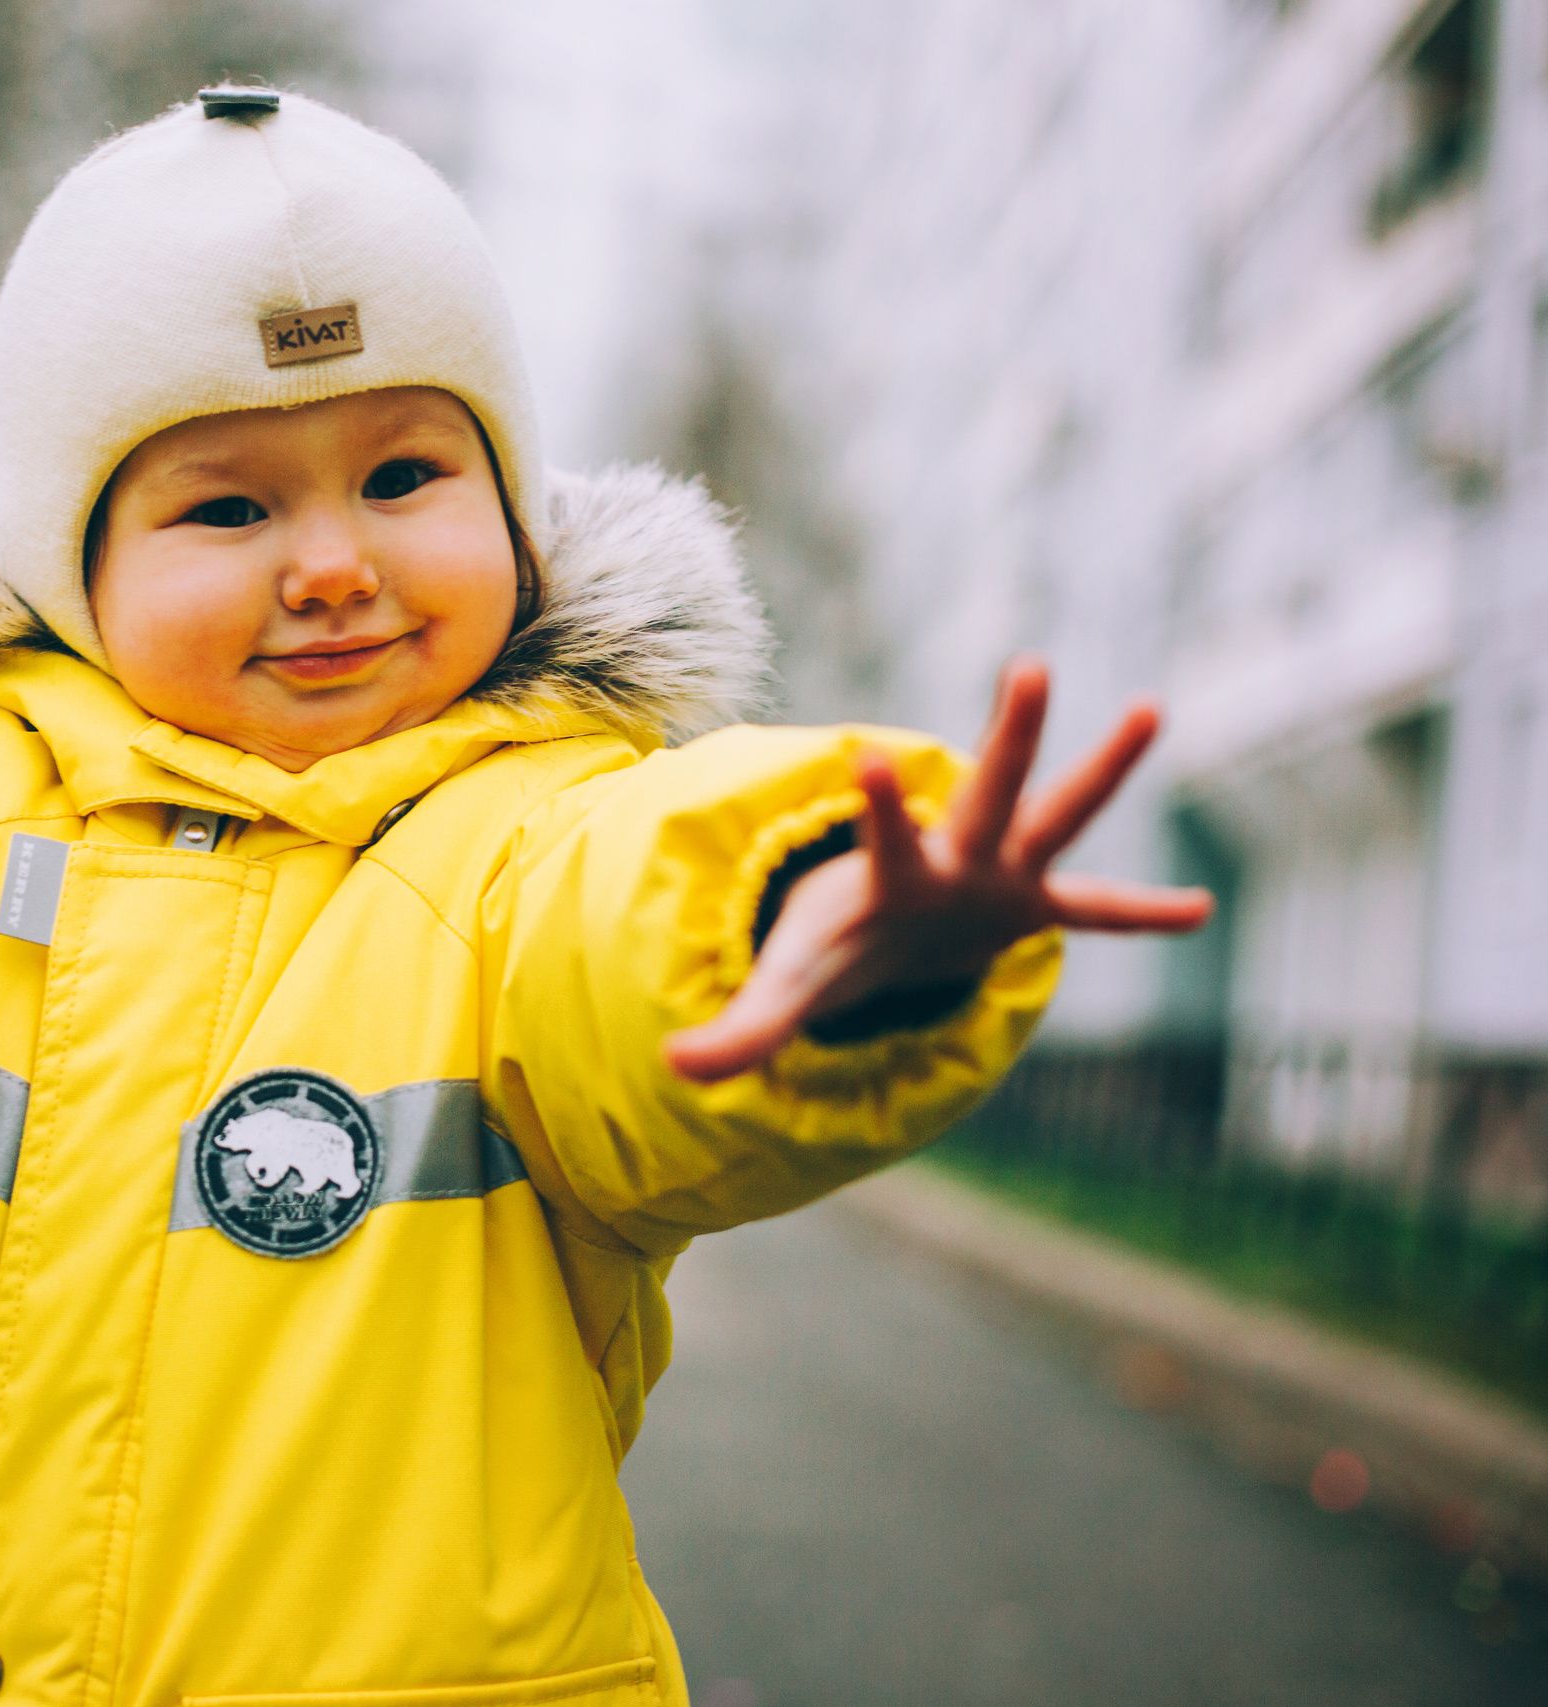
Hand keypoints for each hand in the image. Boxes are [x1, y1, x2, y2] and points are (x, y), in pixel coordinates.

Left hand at [663, 657, 1210, 1082]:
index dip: (877, 801)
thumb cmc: (831, 950)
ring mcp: (999, 876)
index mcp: (893, 879)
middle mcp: (954, 861)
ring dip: (1103, 767)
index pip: (884, 835)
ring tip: (1151, 707)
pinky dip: (1144, 914)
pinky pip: (1098, 912)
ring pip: (1057, 814)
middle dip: (1011, 736)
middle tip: (1032, 665)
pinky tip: (1202, 910)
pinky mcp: (1032, 905)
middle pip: (988, 792)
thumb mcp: (785, 992)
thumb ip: (738, 1030)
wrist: (872, 944)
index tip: (869, 752)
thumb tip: (674, 1067)